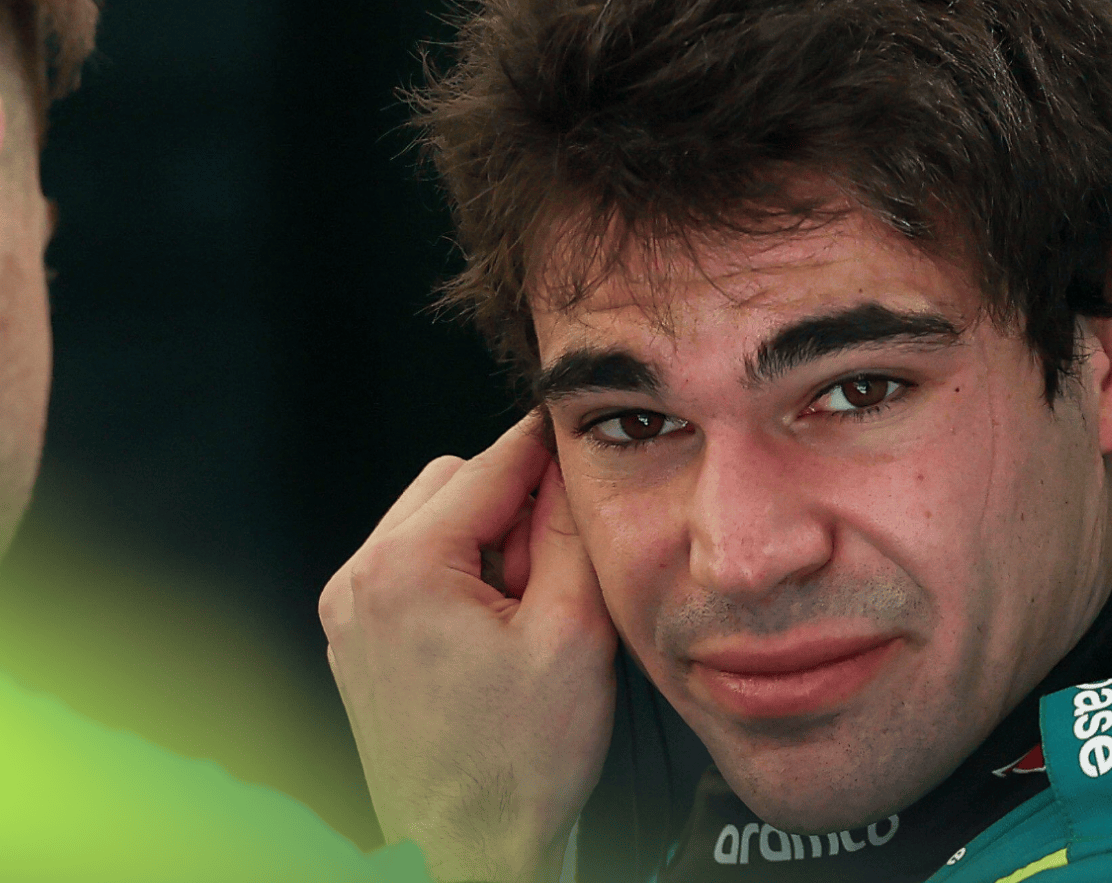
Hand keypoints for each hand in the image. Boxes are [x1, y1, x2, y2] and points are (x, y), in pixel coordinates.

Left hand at [320, 420, 615, 882]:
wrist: (464, 847)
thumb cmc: (515, 765)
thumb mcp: (574, 633)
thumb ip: (570, 533)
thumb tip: (567, 470)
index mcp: (408, 568)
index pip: (490, 465)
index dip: (549, 449)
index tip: (586, 443)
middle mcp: (362, 580)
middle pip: (451, 481)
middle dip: (511, 502)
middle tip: (558, 565)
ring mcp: (351, 612)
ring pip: (428, 520)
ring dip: (484, 537)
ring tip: (526, 607)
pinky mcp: (357, 640)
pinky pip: (410, 567)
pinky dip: (458, 573)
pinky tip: (496, 627)